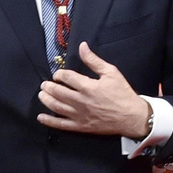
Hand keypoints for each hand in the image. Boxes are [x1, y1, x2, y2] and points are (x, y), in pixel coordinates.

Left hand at [38, 43, 152, 137]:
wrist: (132, 117)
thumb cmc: (122, 94)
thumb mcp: (111, 73)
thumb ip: (94, 60)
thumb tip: (82, 46)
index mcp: (88, 86)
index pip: (66, 77)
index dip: (59, 74)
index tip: (58, 74)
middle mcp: (81, 101)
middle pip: (58, 92)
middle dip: (48, 87)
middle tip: (44, 84)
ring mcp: (79, 115)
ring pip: (56, 106)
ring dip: (46, 100)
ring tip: (42, 95)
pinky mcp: (81, 126)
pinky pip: (61, 124)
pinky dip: (49, 121)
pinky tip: (41, 117)